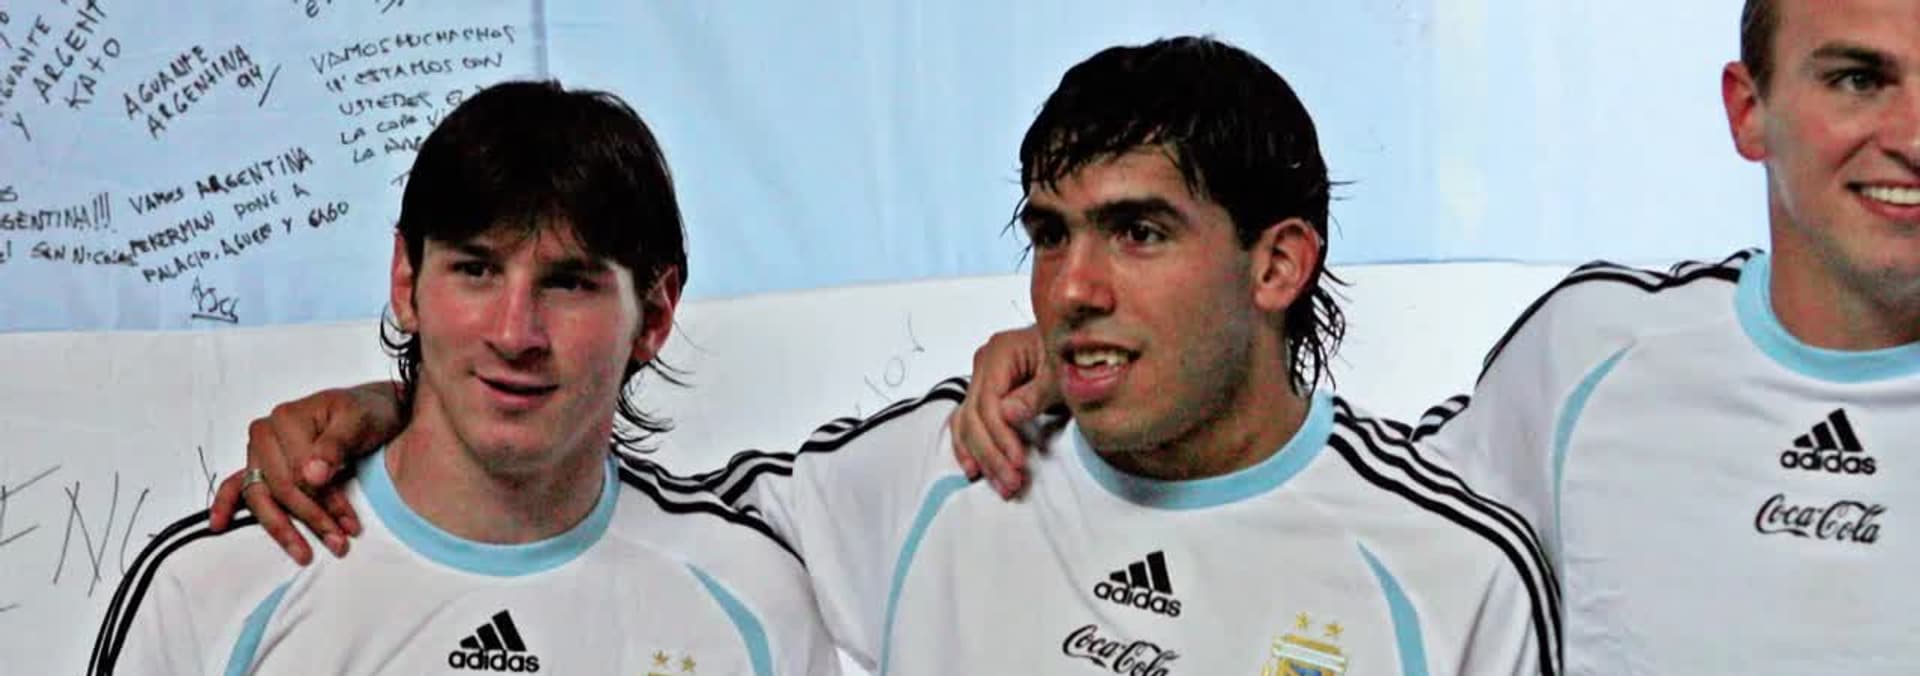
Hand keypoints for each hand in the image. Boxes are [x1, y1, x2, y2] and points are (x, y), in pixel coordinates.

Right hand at [209, 381, 403, 563]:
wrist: (372, 408)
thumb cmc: (367, 413)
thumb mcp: (360, 423)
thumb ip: (335, 446)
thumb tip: (312, 475)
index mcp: (286, 418)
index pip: (298, 473)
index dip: (324, 503)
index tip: (349, 524)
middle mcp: (266, 433)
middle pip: (281, 487)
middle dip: (311, 519)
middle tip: (338, 543)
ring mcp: (260, 450)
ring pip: (262, 495)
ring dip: (281, 527)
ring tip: (303, 554)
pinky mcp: (261, 463)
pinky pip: (237, 485)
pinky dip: (227, 505)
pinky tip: (219, 525)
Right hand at [949, 326, 1056, 497]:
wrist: (1076, 346)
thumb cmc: (1071, 355)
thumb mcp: (1061, 373)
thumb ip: (1036, 393)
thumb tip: (1008, 414)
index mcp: (999, 351)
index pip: (988, 402)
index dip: (1000, 436)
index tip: (1017, 462)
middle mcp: (983, 363)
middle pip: (974, 416)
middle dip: (991, 454)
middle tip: (1011, 482)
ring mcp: (981, 378)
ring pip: (966, 423)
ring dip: (981, 457)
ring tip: (1001, 484)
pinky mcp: (985, 393)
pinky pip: (966, 422)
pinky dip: (969, 446)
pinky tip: (975, 469)